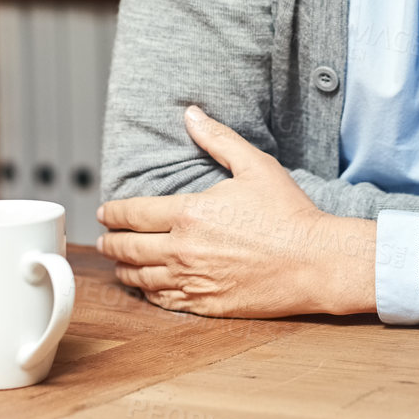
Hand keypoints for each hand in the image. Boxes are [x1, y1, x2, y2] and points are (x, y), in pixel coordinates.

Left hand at [97, 106, 375, 317]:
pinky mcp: (206, 305)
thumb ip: (218, 139)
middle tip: (103, 239)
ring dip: (123, 269)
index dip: (113, 213)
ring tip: (117, 264)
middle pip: (128, 248)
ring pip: (141, 278)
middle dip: (110, 242)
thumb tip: (191, 113)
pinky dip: (148, 293)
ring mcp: (193, 281)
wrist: (315, 262)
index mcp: (189, 214)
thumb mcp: (254, 166)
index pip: (133, 214)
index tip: (104, 212)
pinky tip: (146, 288)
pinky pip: (164, 301)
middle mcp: (183, 250)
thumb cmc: (288, 214)